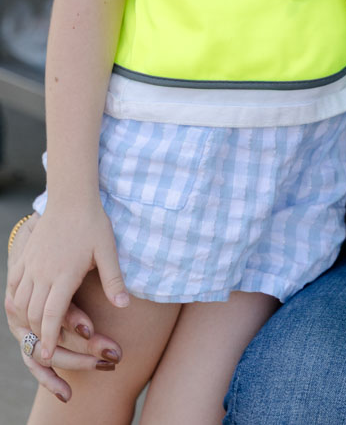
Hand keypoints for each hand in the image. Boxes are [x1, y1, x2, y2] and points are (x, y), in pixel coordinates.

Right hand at [5, 215, 122, 401]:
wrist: (72, 196)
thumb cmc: (93, 223)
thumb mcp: (108, 250)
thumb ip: (114, 280)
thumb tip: (124, 305)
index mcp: (64, 273)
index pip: (52, 314)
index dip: (49, 337)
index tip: (49, 355)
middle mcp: (43, 272)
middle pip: (32, 313)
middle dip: (38, 334)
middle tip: (45, 348)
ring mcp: (30, 264)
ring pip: (20, 302)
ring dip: (26, 320)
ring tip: (36, 332)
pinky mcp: (25, 257)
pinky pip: (14, 286)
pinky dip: (17, 301)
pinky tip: (23, 308)